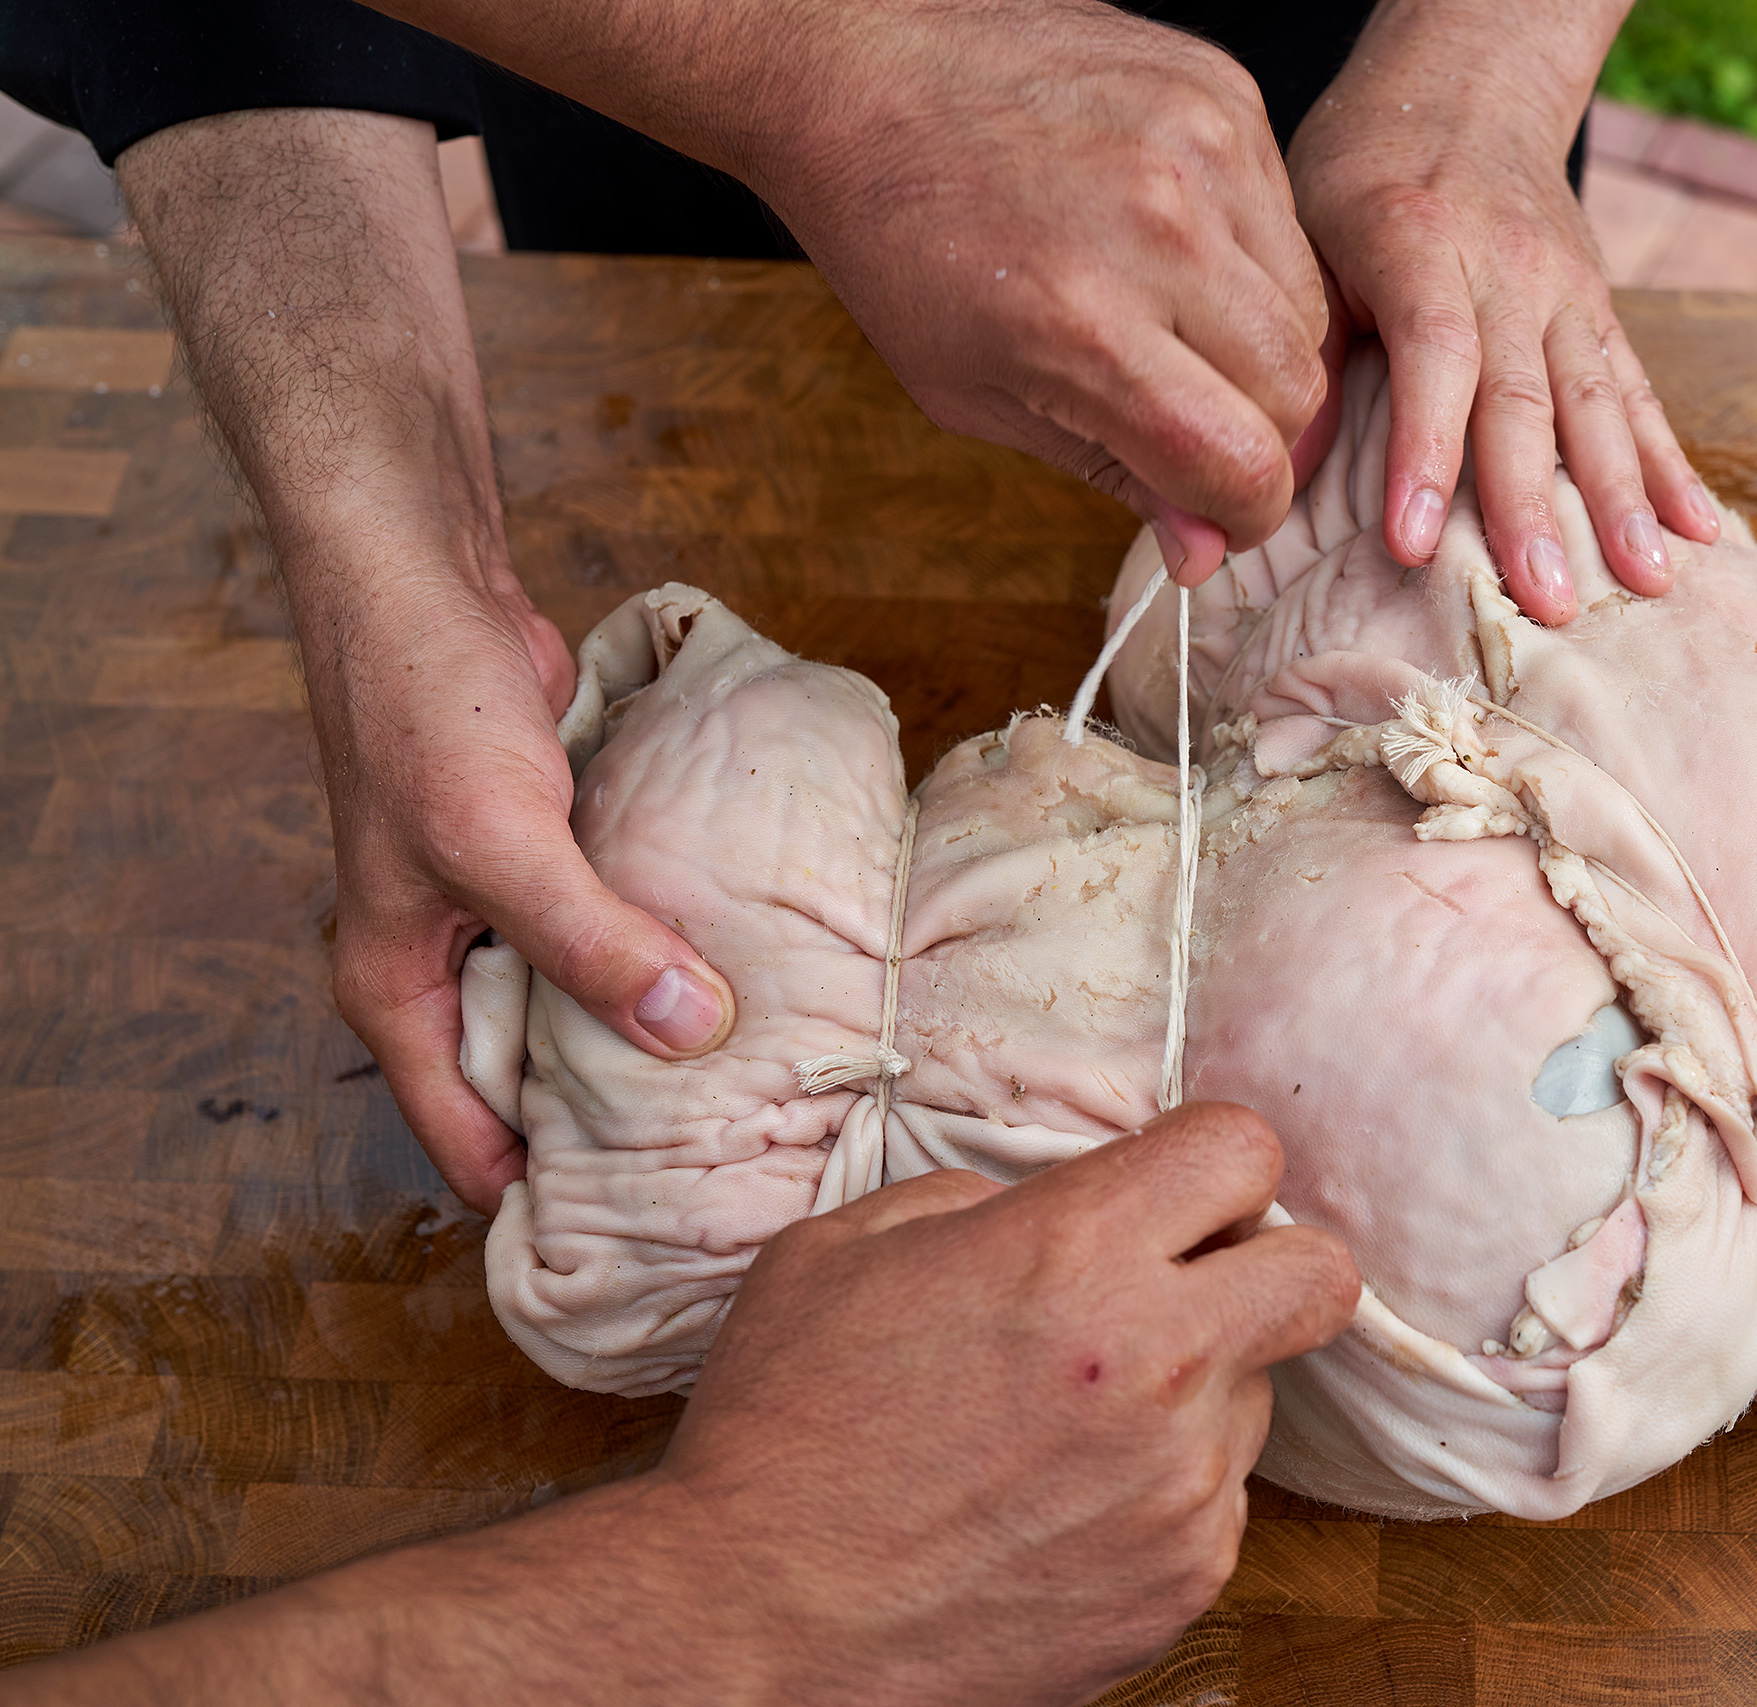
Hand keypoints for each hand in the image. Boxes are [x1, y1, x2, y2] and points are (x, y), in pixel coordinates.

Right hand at [311, 571, 737, 1213]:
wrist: (425, 584)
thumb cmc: (427, 714)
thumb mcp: (503, 843)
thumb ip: (592, 942)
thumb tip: (692, 1033)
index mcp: (397, 993)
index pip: (468, 1146)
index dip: (545, 1203)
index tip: (644, 1244)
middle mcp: (449, 968)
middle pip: (533, 1088)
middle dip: (616, 1128)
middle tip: (725, 1177)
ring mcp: (508, 913)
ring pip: (585, 1009)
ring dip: (653, 1037)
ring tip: (757, 1094)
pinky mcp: (560, 858)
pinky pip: (618, 934)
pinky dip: (667, 955)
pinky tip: (749, 980)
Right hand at [657, 1104, 1360, 1702]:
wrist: (754, 1627)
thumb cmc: (781, 1434)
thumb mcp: (844, 1251)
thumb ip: (980, 1201)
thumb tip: (1058, 1203)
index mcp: (1075, 1253)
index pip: (1244, 1149)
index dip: (1212, 1160)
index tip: (1175, 1190)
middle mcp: (1157, 1362)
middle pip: (1322, 1273)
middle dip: (1271, 1264)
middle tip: (1191, 1286)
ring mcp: (1185, 1484)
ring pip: (1259, 1394)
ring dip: (1193, 1390)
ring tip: (1067, 1424)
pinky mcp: (1186, 1578)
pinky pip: (1218, 1500)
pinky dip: (1161, 1491)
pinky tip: (1059, 1502)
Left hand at [755, 0, 1330, 582]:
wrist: (860, 68)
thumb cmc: (899, 236)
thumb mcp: (974, 394)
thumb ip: (1110, 470)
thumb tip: (1203, 547)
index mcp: (1085, 327)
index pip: (1244, 466)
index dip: (1242, 513)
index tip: (1220, 510)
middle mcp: (1159, 232)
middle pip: (1298, 391)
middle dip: (1259, 434)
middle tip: (1200, 426)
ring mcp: (1201, 150)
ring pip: (1310, 306)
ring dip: (1261, 344)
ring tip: (1177, 325)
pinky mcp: (1221, 92)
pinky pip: (1286, 216)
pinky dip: (1248, 254)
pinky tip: (1173, 242)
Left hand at [1288, 0, 1719, 624]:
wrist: (1467, 84)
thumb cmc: (1361, 169)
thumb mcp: (1303, 223)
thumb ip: (1302, 337)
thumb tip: (1278, 463)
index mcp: (1420, 244)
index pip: (1434, 360)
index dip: (1424, 453)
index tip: (1410, 544)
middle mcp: (1507, 272)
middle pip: (1524, 402)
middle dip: (1534, 510)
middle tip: (1545, 602)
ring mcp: (1565, 295)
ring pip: (1596, 406)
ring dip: (1622, 501)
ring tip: (1645, 584)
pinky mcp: (1598, 313)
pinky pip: (1639, 394)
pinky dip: (1669, 464)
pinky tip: (1699, 531)